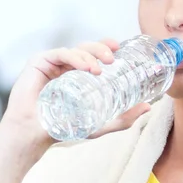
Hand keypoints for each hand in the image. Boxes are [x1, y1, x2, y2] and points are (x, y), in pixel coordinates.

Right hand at [0, 39, 150, 145]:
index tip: (120, 48)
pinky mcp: (39, 63)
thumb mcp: (99, 124)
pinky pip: (60, 53)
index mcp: (78, 76)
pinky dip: (75, 58)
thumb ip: (123, 118)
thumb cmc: (64, 129)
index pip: (95, 56)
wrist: (35, 135)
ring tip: (101, 68)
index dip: (107, 47)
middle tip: (113, 58)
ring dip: (90, 55)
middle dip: (102, 48)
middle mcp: (66, 67)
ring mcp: (52, 64)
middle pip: (87, 49)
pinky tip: (86, 68)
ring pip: (76, 49)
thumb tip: (148, 107)